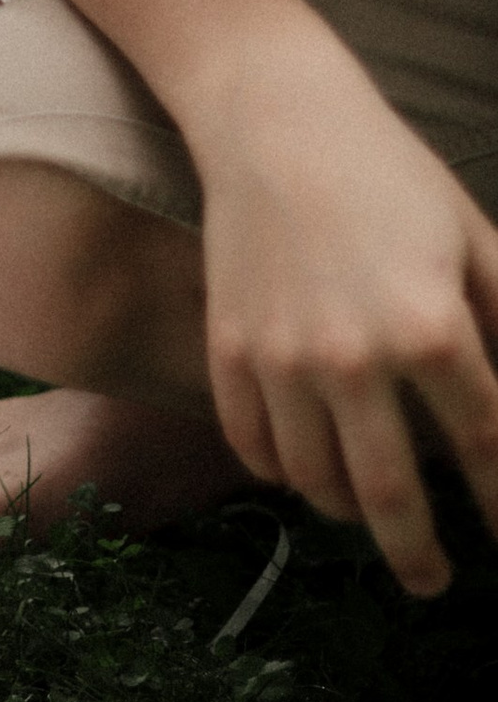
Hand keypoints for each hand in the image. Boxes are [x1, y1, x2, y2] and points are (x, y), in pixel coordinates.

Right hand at [197, 62, 497, 595]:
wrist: (275, 120)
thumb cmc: (391, 175)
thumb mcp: (475, 240)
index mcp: (431, 327)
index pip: (486, 450)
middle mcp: (354, 357)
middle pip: (394, 499)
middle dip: (422, 557)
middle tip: (435, 582)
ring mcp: (281, 358)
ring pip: (318, 484)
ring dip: (351, 514)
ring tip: (370, 516)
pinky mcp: (229, 349)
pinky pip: (255, 449)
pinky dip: (285, 474)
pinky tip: (308, 469)